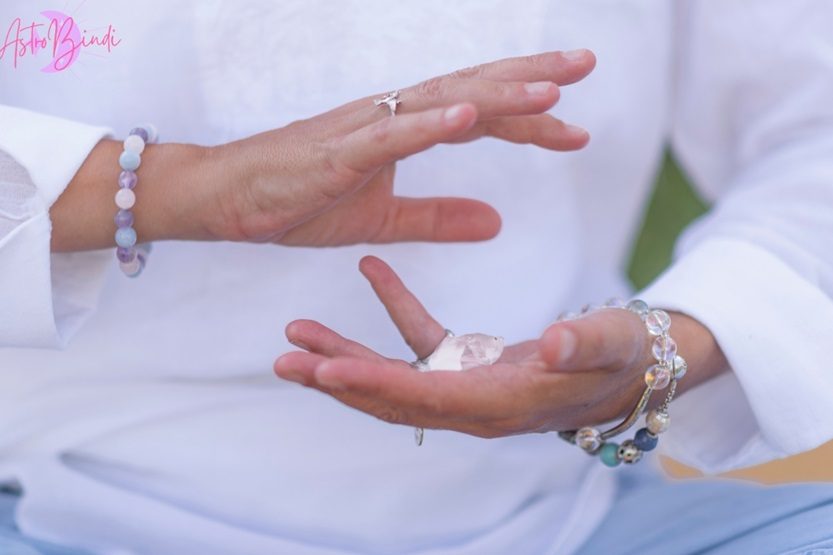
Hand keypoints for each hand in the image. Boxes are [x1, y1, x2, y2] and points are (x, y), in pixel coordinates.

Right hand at [204, 50, 595, 245]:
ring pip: (440, 102)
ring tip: (552, 87)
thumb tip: (497, 221)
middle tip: (587, 64)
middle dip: (531, 76)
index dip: (529, 118)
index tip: (575, 131)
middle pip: (471, 89)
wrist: (226, 199)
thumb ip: (439, 217)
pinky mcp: (337, 152)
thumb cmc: (297, 200)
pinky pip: (390, 135)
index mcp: (403, 129)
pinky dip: (430, 122)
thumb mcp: (383, 219)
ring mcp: (364, 129)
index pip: (479, 115)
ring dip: (496, 94)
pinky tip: (470, 113)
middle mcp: (390, 116)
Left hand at [274, 257, 727, 437]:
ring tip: (296, 332)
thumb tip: (556, 343)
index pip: (425, 398)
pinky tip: (370, 268)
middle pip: (391, 397)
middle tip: (283, 362)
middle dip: (336, 380)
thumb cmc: (624, 358)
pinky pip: (421, 337)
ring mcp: (464, 385)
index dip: (375, 385)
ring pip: (393, 375)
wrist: (627, 370)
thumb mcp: (613, 344)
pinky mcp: (466, 362)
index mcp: (500, 403)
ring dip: (344, 356)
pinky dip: (394, 306)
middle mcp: (472, 404)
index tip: (324, 372)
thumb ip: (586, 343)